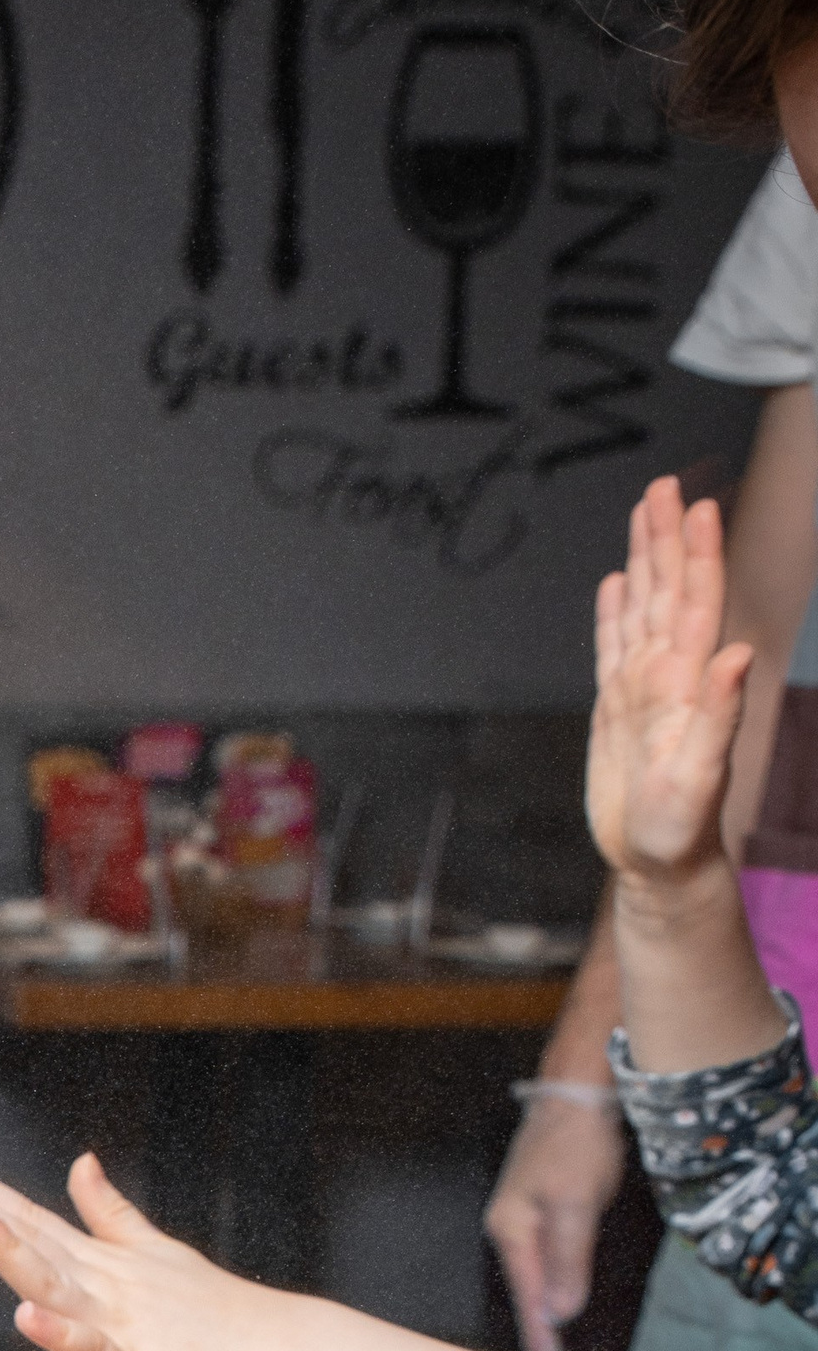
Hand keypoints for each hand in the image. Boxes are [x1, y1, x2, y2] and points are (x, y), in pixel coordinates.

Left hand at [0, 1149, 259, 1350]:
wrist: (266, 1348)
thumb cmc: (205, 1308)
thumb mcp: (147, 1252)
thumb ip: (108, 1213)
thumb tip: (83, 1164)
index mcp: (93, 1266)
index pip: (31, 1224)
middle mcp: (95, 1286)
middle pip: (29, 1246)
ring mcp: (112, 1323)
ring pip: (50, 1285)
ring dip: (11, 1252)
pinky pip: (91, 1350)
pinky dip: (61, 1334)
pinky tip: (29, 1318)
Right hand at [483, 1094, 624, 1350]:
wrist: (576, 1097)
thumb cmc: (576, 1145)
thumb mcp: (577, 1203)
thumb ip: (568, 1259)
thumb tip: (559, 1312)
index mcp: (511, 1230)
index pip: (527, 1295)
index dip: (539, 1335)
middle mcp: (508, 1228)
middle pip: (522, 1290)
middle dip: (534, 1331)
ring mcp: (520, 1218)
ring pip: (530, 1276)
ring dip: (540, 1310)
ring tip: (549, 1347)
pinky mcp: (536, 1210)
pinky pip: (540, 1259)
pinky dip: (547, 1285)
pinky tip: (554, 1299)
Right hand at [589, 477, 753, 891]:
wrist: (660, 863)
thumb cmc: (680, 829)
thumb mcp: (700, 776)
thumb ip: (721, 714)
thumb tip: (736, 654)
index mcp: (688, 684)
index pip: (696, 604)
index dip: (698, 555)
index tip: (698, 507)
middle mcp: (669, 677)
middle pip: (668, 592)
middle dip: (667, 538)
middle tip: (663, 486)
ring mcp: (643, 690)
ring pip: (644, 609)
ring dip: (644, 560)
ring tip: (644, 513)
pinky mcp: (617, 710)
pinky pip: (613, 649)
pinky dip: (614, 613)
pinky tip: (615, 585)